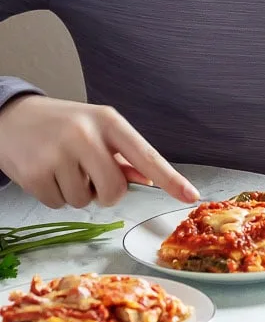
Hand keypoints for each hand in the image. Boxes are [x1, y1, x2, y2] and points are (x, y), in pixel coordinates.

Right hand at [0, 95, 199, 208]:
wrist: (12, 117)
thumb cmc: (62, 123)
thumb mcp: (96, 128)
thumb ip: (123, 155)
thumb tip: (149, 179)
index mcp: (108, 121)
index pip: (145, 154)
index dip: (170, 178)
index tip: (190, 195)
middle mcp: (85, 134)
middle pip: (115, 189)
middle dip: (107, 193)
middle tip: (92, 177)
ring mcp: (58, 154)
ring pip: (85, 201)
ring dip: (77, 193)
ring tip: (63, 166)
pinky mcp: (34, 173)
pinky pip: (58, 205)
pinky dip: (55, 195)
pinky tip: (46, 172)